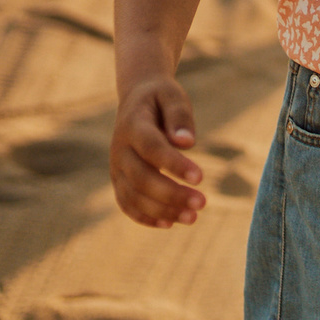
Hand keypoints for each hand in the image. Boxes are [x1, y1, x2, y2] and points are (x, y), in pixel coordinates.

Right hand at [110, 74, 205, 227]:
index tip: (201, 178)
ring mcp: (116, 167)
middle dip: (172, 194)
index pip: (152, 149)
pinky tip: (169, 223)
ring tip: (193, 217)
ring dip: (162, 210)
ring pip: (134, 196)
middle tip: (203, 203)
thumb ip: (179, 116)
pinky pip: (127, 203)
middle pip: (141, 178)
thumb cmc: (161, 97)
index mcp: (133, 125)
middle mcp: (119, 149)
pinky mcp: (119, 180)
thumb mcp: (172, 95)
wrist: (137, 98)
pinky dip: (145, 216)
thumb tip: (186, 143)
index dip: (175, 165)